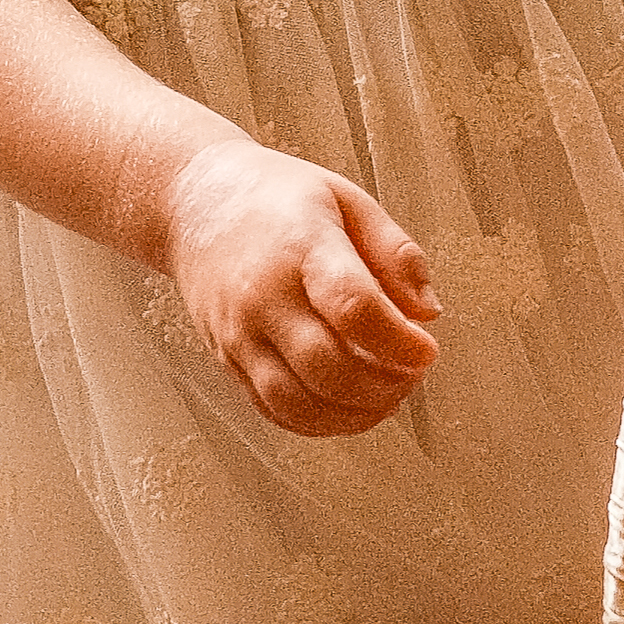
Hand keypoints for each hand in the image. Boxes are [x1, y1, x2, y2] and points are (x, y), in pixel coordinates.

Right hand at [162, 135, 439, 436]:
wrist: (194, 203)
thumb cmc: (278, 199)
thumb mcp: (347, 200)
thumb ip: (396, 253)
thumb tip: (428, 312)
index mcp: (300, 246)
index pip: (352, 307)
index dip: (398, 342)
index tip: (427, 350)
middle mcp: (262, 296)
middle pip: (326, 366)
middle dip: (382, 385)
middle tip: (410, 374)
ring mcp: (239, 334)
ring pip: (297, 402)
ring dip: (353, 415)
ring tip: (386, 396)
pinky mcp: (227, 359)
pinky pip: (273, 410)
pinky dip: (319, 423)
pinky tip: (349, 407)